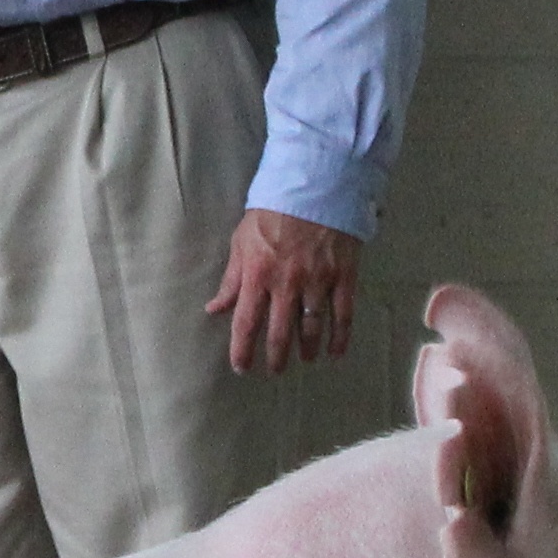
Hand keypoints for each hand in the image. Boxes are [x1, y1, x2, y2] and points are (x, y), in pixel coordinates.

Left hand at [206, 208, 361, 374]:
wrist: (314, 187)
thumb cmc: (271, 213)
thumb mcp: (241, 242)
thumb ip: (231, 279)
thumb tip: (214, 308)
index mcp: (257, 275)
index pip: (246, 323)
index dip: (242, 350)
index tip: (241, 368)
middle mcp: (286, 283)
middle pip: (280, 332)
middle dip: (276, 357)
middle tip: (275, 370)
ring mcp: (317, 281)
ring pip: (312, 327)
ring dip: (307, 349)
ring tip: (304, 360)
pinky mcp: (342, 276)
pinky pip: (343, 314)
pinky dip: (340, 336)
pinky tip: (336, 352)